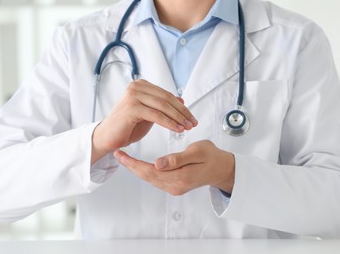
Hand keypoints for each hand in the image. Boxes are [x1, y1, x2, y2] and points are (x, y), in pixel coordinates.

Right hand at [91, 80, 197, 163]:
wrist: (108, 137)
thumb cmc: (127, 127)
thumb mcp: (149, 114)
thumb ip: (162, 106)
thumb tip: (181, 100)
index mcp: (141, 85)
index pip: (167, 94)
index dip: (181, 107)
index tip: (192, 118)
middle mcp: (136, 86)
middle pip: (167, 98)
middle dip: (182, 112)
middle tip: (193, 123)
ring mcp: (133, 95)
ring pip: (163, 106)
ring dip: (178, 118)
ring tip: (187, 127)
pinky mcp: (132, 107)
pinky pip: (156, 115)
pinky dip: (169, 123)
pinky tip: (177, 129)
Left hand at [113, 140, 234, 195]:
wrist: (222, 169)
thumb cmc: (212, 157)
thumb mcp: (197, 152)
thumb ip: (177, 158)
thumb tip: (158, 164)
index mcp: (180, 177)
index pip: (150, 171)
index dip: (134, 163)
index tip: (121, 155)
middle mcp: (175, 186)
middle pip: (147, 176)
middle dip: (131, 166)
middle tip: (118, 155)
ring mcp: (175, 188)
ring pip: (150, 178)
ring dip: (136, 169)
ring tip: (125, 158)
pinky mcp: (175, 186)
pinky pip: (156, 179)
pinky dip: (145, 172)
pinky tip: (139, 165)